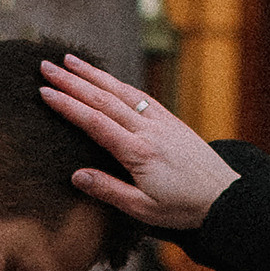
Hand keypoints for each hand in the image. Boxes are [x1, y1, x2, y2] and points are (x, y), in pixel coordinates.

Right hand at [41, 52, 241, 233]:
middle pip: (103, 100)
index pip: (95, 122)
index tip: (45, 92)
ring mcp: (160, 122)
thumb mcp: (143, 209)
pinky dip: (119, 83)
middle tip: (45, 67)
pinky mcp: (170, 121)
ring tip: (69, 61)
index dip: (68, 106)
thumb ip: (109, 191)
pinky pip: (140, 96)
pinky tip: (106, 78)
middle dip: (72, 82)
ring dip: (93, 75)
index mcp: (138, 153)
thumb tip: (76, 175)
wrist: (224, 197)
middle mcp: (148, 131)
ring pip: (121, 92)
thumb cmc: (183, 208)